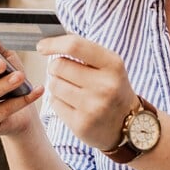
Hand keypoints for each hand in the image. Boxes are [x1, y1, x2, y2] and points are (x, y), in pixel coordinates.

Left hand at [36, 34, 137, 150]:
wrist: (128, 125)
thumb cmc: (112, 88)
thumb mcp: (109, 66)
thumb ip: (84, 51)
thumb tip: (48, 43)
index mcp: (113, 65)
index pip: (75, 46)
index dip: (53, 44)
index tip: (42, 46)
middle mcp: (105, 86)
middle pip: (59, 66)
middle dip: (56, 68)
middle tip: (65, 74)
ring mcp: (93, 107)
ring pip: (53, 85)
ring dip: (56, 84)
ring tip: (72, 90)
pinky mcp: (81, 124)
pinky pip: (54, 103)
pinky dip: (58, 101)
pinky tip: (72, 104)